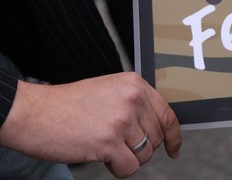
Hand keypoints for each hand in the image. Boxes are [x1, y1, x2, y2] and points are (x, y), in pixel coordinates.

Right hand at [0, 72, 181, 178]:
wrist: (34, 112)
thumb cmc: (67, 104)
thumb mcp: (109, 90)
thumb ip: (133, 102)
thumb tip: (154, 124)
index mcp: (135, 84)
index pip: (167, 114)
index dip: (174, 135)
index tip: (174, 148)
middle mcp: (132, 99)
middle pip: (156, 137)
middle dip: (141, 148)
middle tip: (119, 146)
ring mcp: (121, 120)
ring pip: (145, 154)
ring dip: (128, 158)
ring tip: (107, 149)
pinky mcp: (108, 142)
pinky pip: (130, 167)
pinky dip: (119, 170)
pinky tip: (104, 159)